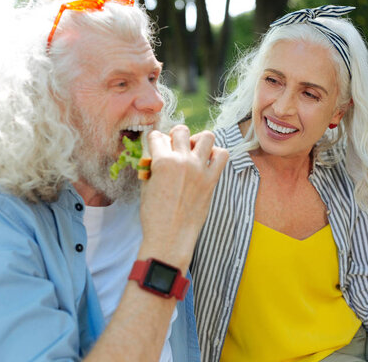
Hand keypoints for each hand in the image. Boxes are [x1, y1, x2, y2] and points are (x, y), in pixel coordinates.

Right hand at [138, 125, 228, 269]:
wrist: (170, 237)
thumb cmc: (154, 216)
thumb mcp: (145, 187)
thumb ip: (151, 167)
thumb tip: (156, 156)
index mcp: (162, 161)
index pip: (157, 136)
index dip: (155, 140)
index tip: (157, 146)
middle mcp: (182, 161)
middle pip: (181, 131)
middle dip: (175, 136)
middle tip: (175, 148)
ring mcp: (199, 169)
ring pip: (207, 136)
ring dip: (198, 140)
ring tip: (193, 151)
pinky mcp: (212, 180)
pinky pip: (222, 155)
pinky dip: (216, 154)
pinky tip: (207, 162)